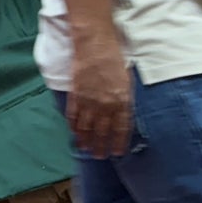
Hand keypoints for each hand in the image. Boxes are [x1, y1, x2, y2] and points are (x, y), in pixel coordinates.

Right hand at [67, 35, 132, 158]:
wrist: (95, 46)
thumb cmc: (115, 59)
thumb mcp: (128, 80)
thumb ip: (125, 99)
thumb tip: (122, 114)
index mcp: (122, 101)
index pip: (121, 128)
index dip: (118, 142)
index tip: (117, 153)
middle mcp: (105, 105)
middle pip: (103, 132)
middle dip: (101, 146)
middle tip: (99, 156)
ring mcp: (89, 102)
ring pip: (86, 128)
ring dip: (86, 141)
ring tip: (85, 149)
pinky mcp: (76, 96)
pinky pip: (73, 117)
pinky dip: (73, 127)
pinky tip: (74, 133)